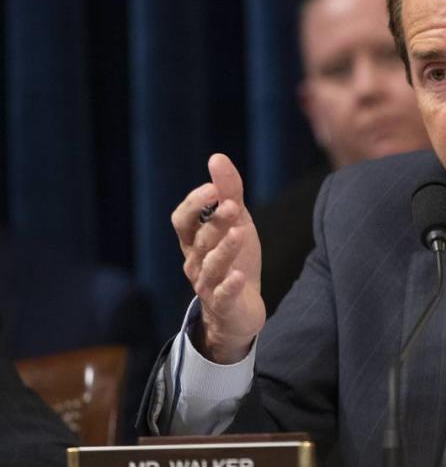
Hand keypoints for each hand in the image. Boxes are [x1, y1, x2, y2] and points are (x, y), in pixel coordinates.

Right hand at [171, 153, 263, 363]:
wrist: (241, 309)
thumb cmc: (234, 259)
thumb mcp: (236, 222)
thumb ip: (228, 192)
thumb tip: (216, 157)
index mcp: (194, 240)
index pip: (182, 220)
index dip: (194, 204)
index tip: (212, 189)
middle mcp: (195, 261)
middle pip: (201, 239)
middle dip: (215, 222)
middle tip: (233, 204)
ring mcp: (207, 284)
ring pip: (211, 266)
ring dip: (223, 249)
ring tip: (239, 233)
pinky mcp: (224, 304)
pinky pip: (223, 294)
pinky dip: (229, 285)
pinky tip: (238, 275)